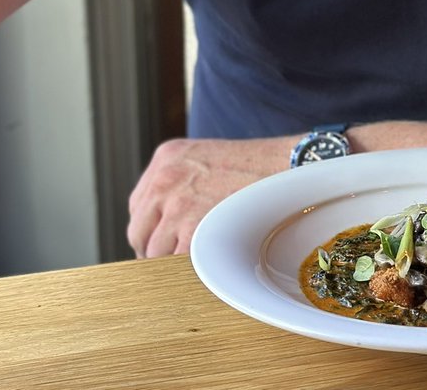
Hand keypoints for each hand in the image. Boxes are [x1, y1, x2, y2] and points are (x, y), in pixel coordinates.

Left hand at [127, 136, 293, 256]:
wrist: (288, 168)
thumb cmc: (256, 167)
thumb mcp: (206, 158)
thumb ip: (181, 181)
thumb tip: (165, 220)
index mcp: (166, 157)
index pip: (139, 205)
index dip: (153, 226)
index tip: (166, 238)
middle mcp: (164, 178)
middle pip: (138, 230)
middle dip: (155, 247)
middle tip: (178, 257)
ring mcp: (175, 204)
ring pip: (153, 252)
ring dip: (171, 260)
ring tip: (198, 261)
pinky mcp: (191, 229)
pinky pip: (173, 264)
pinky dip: (187, 269)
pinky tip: (206, 265)